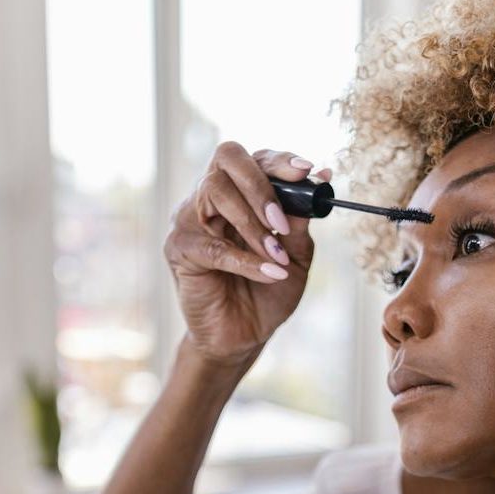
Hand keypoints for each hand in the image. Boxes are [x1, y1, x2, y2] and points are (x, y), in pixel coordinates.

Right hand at [162, 141, 333, 367]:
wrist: (245, 335)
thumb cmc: (269, 292)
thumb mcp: (296, 256)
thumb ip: (299, 222)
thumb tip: (316, 184)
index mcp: (239, 193)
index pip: (253, 158)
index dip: (279, 160)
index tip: (307, 171)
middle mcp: (210, 198)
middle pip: (227, 158)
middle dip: (261, 185)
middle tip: (283, 221)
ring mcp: (190, 219)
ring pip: (215, 191)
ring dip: (253, 224)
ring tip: (278, 255)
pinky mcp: (179, 249)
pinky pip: (213, 246)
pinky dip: (247, 261)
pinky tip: (272, 273)